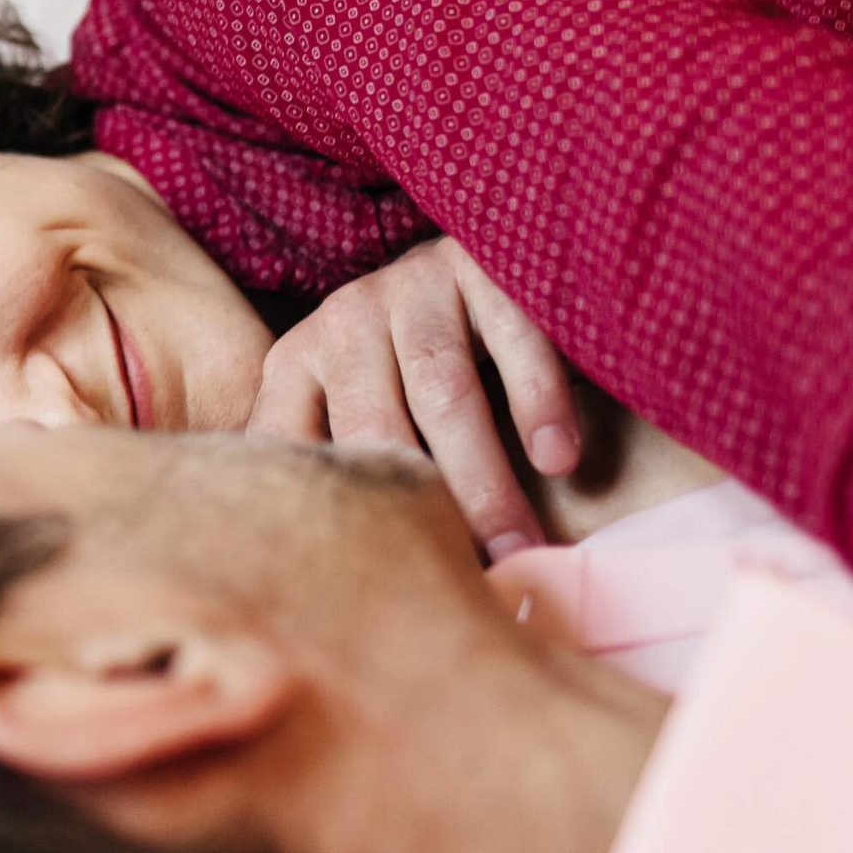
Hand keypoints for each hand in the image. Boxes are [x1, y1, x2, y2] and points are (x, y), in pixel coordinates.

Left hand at [249, 235, 580, 560]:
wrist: (477, 261)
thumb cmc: (414, 368)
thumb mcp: (355, 409)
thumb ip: (338, 474)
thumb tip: (323, 591)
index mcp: (297, 364)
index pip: (295, 446)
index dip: (333, 516)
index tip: (365, 586)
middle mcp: (343, 321)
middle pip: (374, 426)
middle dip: (422, 510)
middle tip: (464, 584)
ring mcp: (409, 287)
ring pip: (443, 393)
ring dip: (484, 479)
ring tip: (519, 546)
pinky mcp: (478, 264)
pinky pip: (512, 338)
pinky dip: (537, 401)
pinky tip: (557, 460)